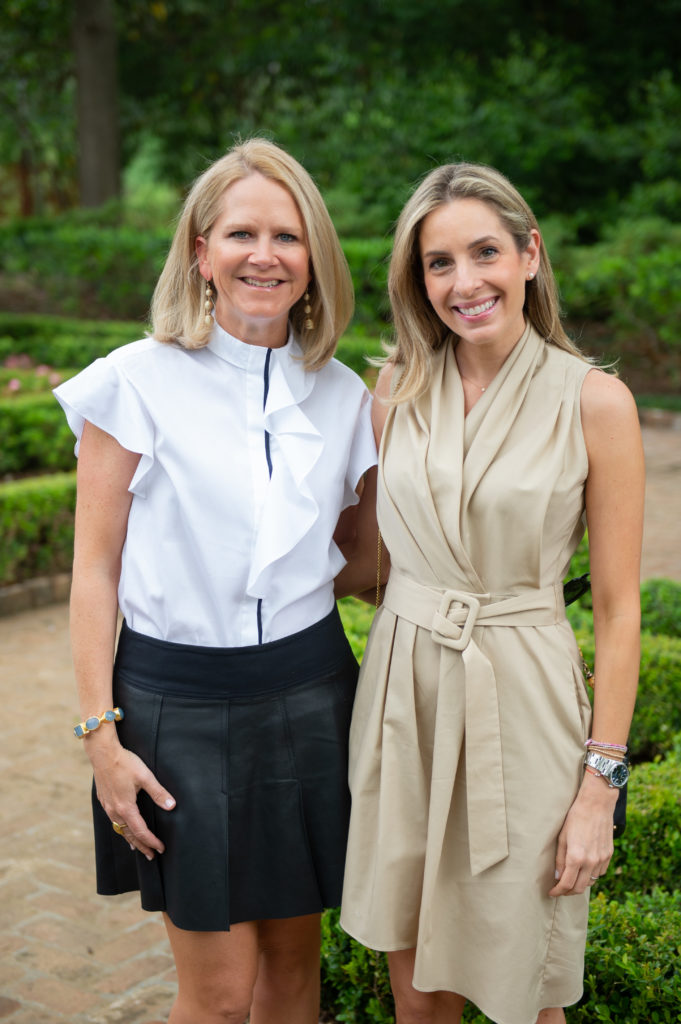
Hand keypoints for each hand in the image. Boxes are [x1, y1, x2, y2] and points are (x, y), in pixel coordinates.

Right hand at [87, 734, 175, 859]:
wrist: (102, 753)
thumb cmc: (124, 762)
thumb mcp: (145, 776)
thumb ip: (159, 792)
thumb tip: (172, 806)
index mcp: (125, 807)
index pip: (141, 831)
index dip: (151, 841)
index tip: (160, 849)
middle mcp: (114, 810)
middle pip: (129, 834)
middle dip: (141, 846)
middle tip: (151, 856)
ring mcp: (107, 806)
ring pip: (119, 829)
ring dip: (130, 839)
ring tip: (138, 847)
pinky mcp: (104, 800)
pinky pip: (113, 821)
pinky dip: (121, 829)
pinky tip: (123, 827)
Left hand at [548, 773, 618, 896]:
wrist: (597, 804)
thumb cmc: (575, 817)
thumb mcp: (562, 837)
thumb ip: (559, 859)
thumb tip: (557, 876)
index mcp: (576, 857)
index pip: (566, 884)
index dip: (558, 892)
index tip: (552, 893)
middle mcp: (591, 861)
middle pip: (579, 888)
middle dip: (568, 892)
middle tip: (560, 889)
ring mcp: (602, 859)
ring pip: (591, 882)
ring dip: (580, 884)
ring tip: (571, 879)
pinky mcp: (608, 855)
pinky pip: (600, 873)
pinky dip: (591, 875)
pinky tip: (584, 869)